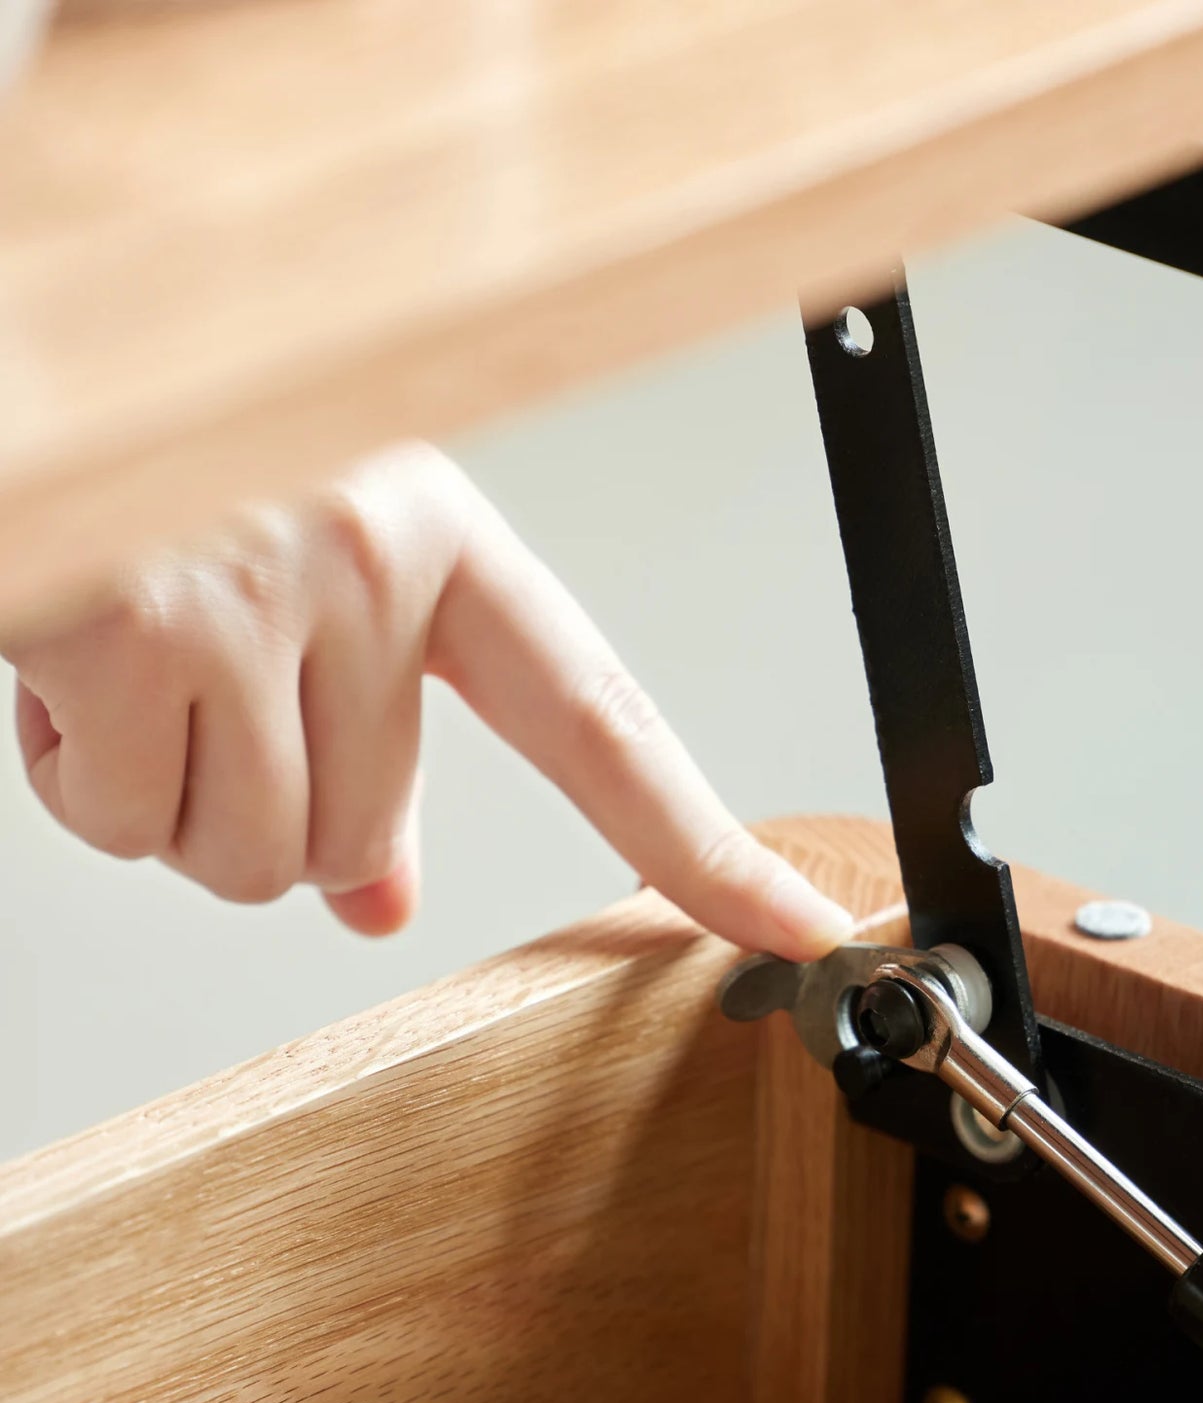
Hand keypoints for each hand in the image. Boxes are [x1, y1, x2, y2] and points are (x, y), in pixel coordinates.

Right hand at [4, 444, 852, 957]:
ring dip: (169, 807)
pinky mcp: (125, 625)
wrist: (28, 352)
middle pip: (362, 841)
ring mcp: (251, 587)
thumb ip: (359, 745)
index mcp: (443, 538)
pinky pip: (122, 822)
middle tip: (197, 712)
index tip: (801, 927)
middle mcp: (370, 554)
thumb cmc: (166, 472)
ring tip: (130, 680)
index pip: (608, 728)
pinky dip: (78, 780)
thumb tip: (379, 904)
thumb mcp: (301, 588)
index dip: (707, 849)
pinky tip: (62, 675)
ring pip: (251, 859)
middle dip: (266, 820)